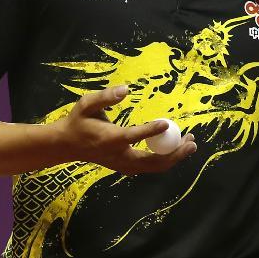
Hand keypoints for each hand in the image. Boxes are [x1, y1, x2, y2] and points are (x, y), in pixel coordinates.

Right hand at [50, 85, 195, 173]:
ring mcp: (123, 166)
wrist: (67, 145)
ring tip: (190, 143)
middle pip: (152, 161)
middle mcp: (119, 156)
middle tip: (192, 140)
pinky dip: (166, 159)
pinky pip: (150, 167)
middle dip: (175, 153)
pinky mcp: (127, 168)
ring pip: (154, 167)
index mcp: (109, 139)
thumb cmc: (78, 121)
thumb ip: (105, 97)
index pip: (132, 136)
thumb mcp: (86, 104)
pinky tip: (177, 147)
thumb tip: (125, 89)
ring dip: (175, 156)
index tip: (167, 123)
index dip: (150, 131)